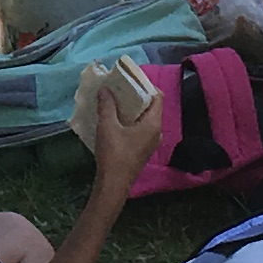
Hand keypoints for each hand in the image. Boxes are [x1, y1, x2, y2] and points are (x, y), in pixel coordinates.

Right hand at [76, 63, 164, 185]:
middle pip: (151, 107)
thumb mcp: (107, 126)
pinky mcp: (142, 150)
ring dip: (132, 109)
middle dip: (137, 96)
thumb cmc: (114, 154)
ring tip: (116, 100)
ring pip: (145, 119)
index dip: (146, 85)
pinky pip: (140, 129)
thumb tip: (105, 89)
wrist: (113, 184)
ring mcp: (150, 143)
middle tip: (120, 87)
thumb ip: (107, 105)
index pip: (157, 96)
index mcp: (153, 124)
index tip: (131, 78)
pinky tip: (115, 119)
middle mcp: (156, 132)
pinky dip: (130, 121)